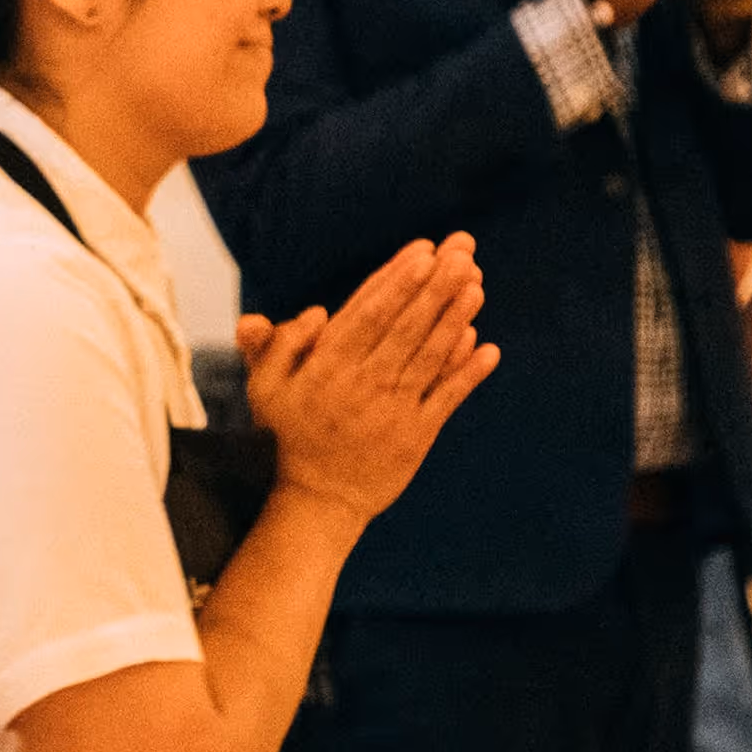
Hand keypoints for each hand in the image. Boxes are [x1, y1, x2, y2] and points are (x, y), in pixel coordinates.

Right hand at [236, 234, 499, 526]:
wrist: (316, 500)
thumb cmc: (287, 434)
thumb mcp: (263, 387)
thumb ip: (277, 344)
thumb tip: (317, 311)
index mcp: (326, 367)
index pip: (366, 313)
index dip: (397, 281)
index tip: (424, 251)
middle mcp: (362, 383)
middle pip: (405, 326)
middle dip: (435, 287)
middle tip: (463, 252)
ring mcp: (392, 410)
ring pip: (428, 356)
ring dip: (455, 319)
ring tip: (477, 285)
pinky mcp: (416, 436)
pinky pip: (445, 399)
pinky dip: (467, 374)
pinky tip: (488, 347)